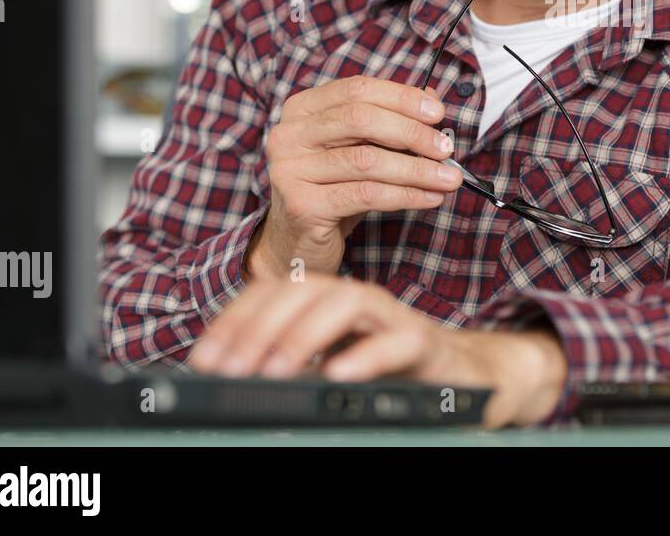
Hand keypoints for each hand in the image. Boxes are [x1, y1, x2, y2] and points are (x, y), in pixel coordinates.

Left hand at [188, 274, 567, 427]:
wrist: (464, 379)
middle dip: (260, 327)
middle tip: (230, 368)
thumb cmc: (390, 373)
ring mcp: (393, 319)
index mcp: (327, 301)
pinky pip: (398, 342)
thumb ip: (289, 363)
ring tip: (274, 370)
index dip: (234, 322)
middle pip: (305, 289)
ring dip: (304, 333)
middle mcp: (357, 301)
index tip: (204, 360)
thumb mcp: (327, 366)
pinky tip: (337, 375)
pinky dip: (367, 355)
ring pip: (348, 302)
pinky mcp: (426, 344)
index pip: (273, 293)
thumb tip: (230, 376)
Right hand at [247, 75, 462, 280]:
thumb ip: (391, 120)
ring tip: (449, 178)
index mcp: (301, 109)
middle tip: (446, 149)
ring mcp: (289, 171)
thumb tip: (432, 100)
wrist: (298, 241)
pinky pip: (365, 195)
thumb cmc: (333, 188)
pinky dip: (406, 195)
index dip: (401, 98)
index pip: (357, 89)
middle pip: (360, 119)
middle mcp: (288, 135)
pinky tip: (430, 197)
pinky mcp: (302, 206)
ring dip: (417, 169)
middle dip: (412, 133)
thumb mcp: (361, 148)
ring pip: (366, 160)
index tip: (437, 113)